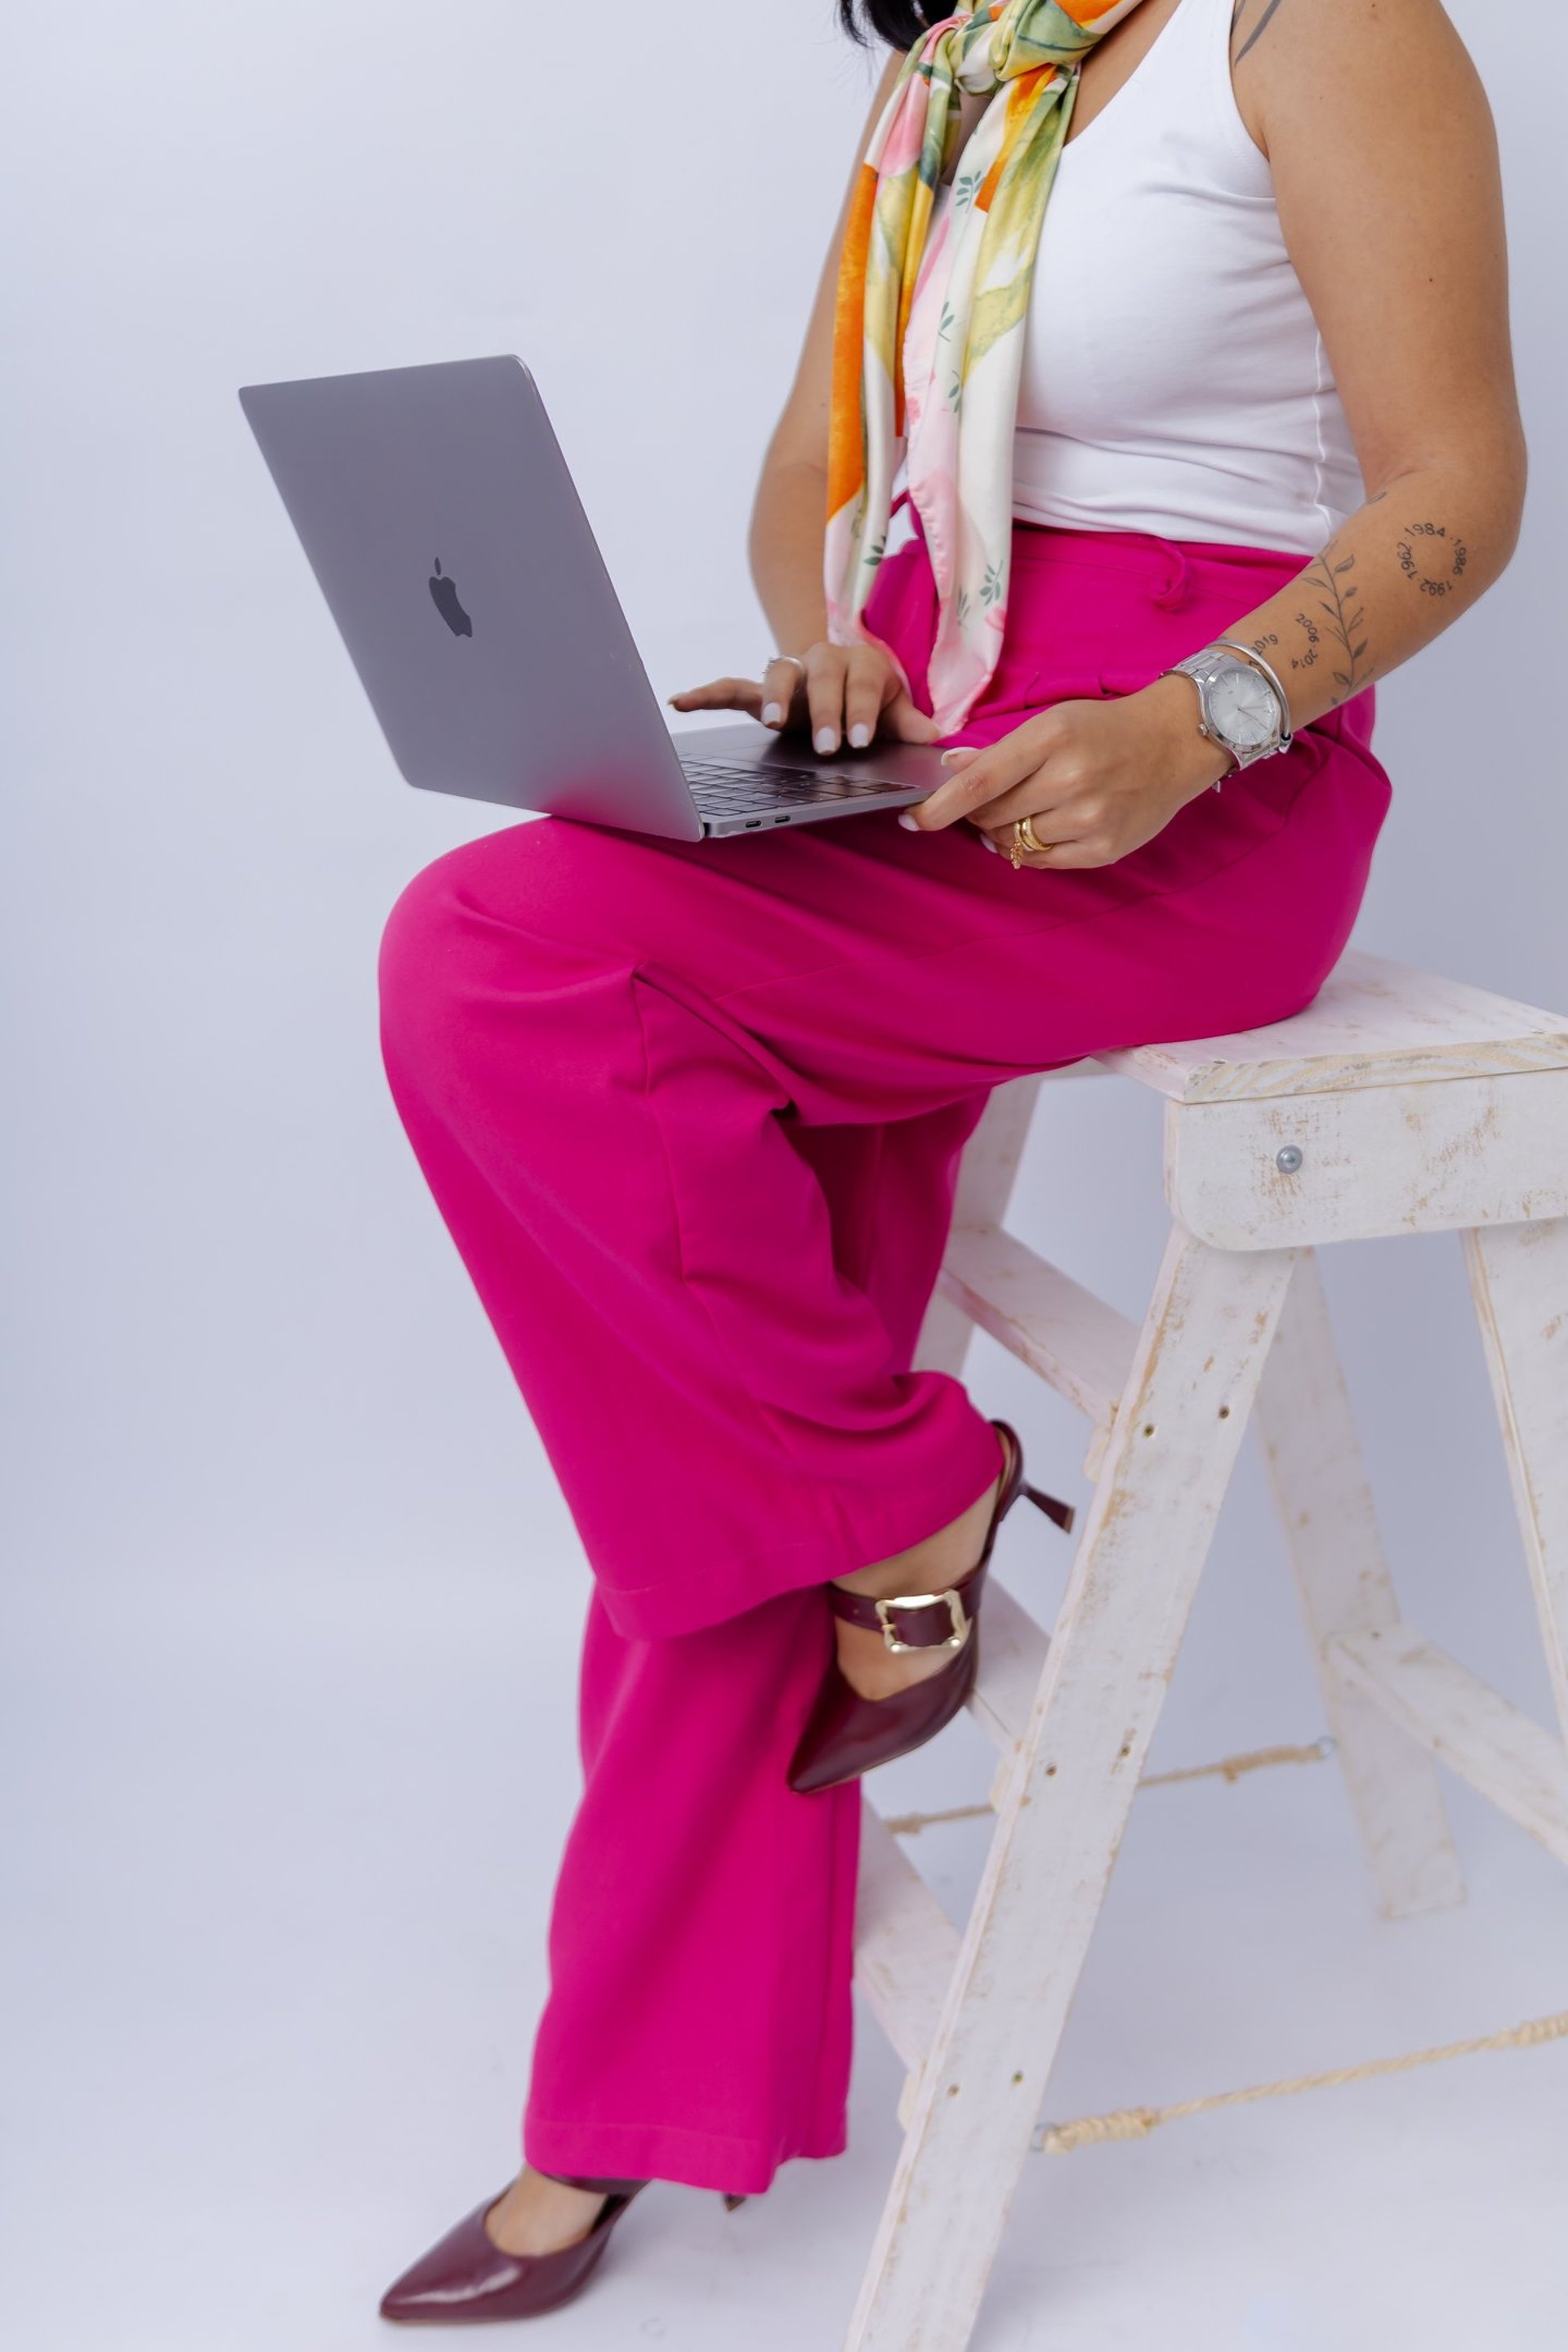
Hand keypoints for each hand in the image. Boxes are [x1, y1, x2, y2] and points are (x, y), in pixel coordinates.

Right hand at [668, 637, 939, 754]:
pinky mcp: (761, 691)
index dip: (861, 712)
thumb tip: (939, 742)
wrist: (843, 674)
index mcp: (862, 666)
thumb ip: (913, 726)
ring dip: (775, 697)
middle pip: (821, 677)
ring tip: (771, 721)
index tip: (860, 740)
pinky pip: (730, 687)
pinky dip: (705, 693)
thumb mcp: (897, 712)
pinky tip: (680, 702)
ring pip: (778, 673)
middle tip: (828, 746)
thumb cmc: (872, 700)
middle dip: (824, 710)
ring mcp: (791, 674)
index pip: (863, 686)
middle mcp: (824, 661)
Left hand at [903, 674, 1233, 867]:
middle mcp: (1071, 780)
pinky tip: (1042, 829)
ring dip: (1003, 831)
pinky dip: (1030, 849)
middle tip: (982, 804)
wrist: (1175, 742)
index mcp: (1052, 739)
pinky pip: (1043, 861)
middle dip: (974, 814)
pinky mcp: (1104, 848)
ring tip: (1025, 810)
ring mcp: (1090, 818)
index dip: (938, 807)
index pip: (979, 784)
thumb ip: (999, 751)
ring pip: (1014, 842)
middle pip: (992, 816)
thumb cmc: (1105, 728)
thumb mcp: (1052, 722)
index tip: (910, 819)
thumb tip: (949, 769)